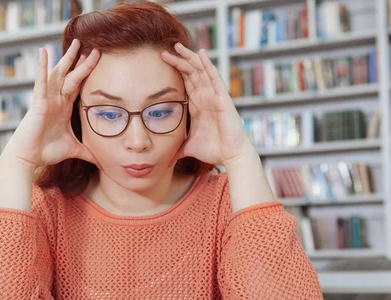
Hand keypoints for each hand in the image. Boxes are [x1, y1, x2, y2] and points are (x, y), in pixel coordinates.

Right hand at [3, 39, 100, 167]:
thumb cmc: (47, 151)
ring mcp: (47, 99)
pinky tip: (44, 52)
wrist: (29, 157)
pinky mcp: (38, 103)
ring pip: (59, 74)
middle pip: (71, 76)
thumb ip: (88, 153)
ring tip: (76, 44)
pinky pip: (41, 82)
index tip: (97, 60)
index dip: (87, 73)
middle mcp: (56, 100)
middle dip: (82, 62)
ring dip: (67, 59)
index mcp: (64, 107)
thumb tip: (102, 163)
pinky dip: (42, 67)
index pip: (78, 86)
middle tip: (93, 46)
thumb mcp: (74, 150)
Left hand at [161, 43, 248, 165]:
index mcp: (197, 105)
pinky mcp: (222, 98)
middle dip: (177, 61)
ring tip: (177, 46)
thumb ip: (176, 149)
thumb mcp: (188, 147)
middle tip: (163, 51)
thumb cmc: (213, 150)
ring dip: (189, 58)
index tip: (161, 63)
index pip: (184, 83)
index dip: (174, 72)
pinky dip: (207, 64)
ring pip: (200, 71)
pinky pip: (214, 77)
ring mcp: (213, 96)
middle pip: (190, 73)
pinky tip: (200, 53)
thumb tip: (163, 161)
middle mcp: (205, 97)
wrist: (230, 155)